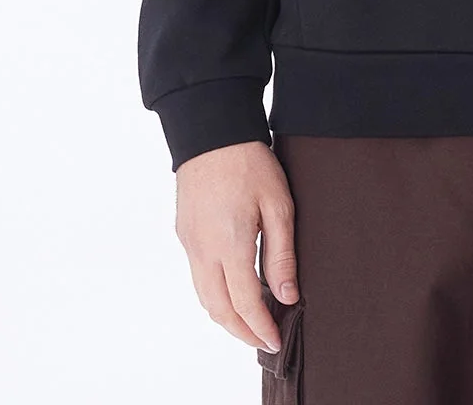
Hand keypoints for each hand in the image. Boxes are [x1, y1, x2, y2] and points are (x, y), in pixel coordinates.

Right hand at [174, 140, 298, 352]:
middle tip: (263, 339)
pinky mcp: (185, 233)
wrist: (213, 132)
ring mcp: (190, 242)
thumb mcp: (279, 205)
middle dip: (241, 331)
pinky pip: (197, 276)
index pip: (245, 303)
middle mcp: (203, 250)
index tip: (275, 340)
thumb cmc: (250, 163)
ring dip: (225, 316)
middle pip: (218, 309)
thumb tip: (287, 296)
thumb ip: (282, 254)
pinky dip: (214, 294)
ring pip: (203, 296)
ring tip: (250, 322)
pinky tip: (233, 289)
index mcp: (230, 245)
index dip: (260, 328)